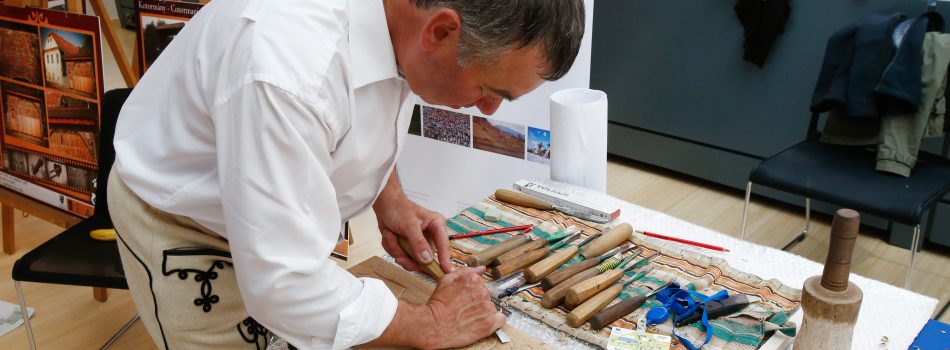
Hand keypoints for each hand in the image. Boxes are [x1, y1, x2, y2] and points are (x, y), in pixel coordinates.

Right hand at [363, 266, 504, 348]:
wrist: (433, 324)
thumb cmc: (438, 303)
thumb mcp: (447, 280)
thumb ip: (465, 271)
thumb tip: (481, 268)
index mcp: (474, 279)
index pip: (481, 284)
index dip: (472, 292)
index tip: (465, 298)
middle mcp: (483, 292)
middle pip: (486, 296)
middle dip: (477, 302)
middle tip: (465, 309)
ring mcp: (487, 308)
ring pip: (491, 308)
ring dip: (483, 312)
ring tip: (469, 317)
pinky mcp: (490, 323)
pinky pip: (500, 320)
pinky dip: (494, 322)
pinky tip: (482, 323)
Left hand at [376, 195, 451, 272]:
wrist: (383, 204)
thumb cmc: (398, 208)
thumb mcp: (409, 225)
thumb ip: (418, 243)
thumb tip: (427, 260)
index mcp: (436, 225)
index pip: (443, 245)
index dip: (445, 259)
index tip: (446, 271)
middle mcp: (430, 235)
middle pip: (424, 258)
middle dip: (407, 256)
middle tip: (398, 255)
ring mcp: (419, 242)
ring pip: (411, 259)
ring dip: (397, 249)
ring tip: (391, 236)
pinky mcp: (408, 246)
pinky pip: (401, 256)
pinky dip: (392, 248)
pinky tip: (390, 236)